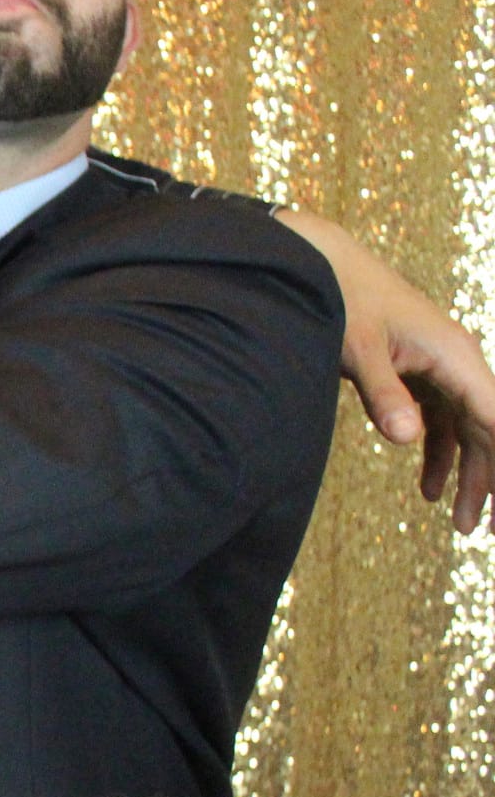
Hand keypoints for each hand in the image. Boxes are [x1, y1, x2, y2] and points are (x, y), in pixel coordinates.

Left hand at [278, 208, 494, 531]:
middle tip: (486, 532)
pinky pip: (443, 420)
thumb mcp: (358, 349)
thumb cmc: (339, 300)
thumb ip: (383, 394)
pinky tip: (428, 488)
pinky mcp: (420, 372)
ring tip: (458, 522)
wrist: (318, 265)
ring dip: (466, 473)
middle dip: (492, 481)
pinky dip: (439, 454)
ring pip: (469, 430)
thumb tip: (407, 440)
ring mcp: (441, 367)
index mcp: (456, 356)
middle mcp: (459, 362)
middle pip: (491, 430)